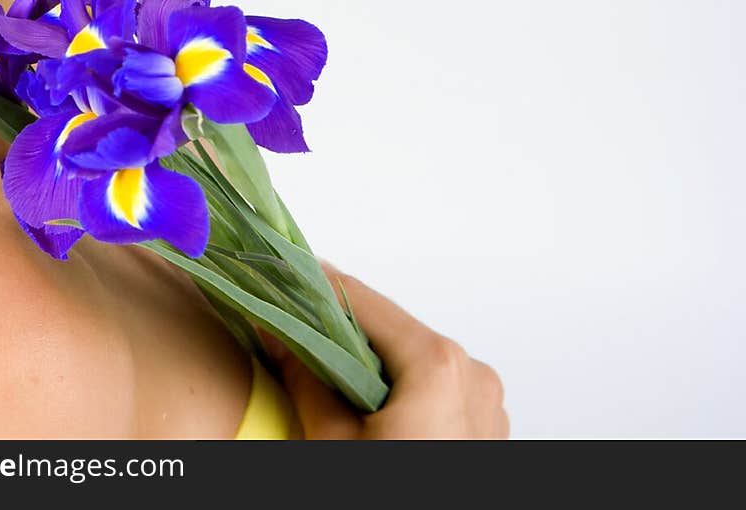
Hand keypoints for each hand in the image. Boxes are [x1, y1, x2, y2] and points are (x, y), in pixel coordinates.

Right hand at [257, 259, 509, 439]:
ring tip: (326, 377)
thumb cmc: (390, 502)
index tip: (284, 275)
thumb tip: (276, 334)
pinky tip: (366, 410)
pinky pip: (436, 392)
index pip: (364, 301)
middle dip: (342, 334)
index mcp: (439, 364)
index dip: (318, 288)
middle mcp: (472, 374)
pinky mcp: (486, 430)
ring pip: (413, 362)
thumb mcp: (333, 446)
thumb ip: (304, 379)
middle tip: (295, 332)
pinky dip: (401, 392)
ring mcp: (485, 403)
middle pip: (391, 332)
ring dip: (372, 366)